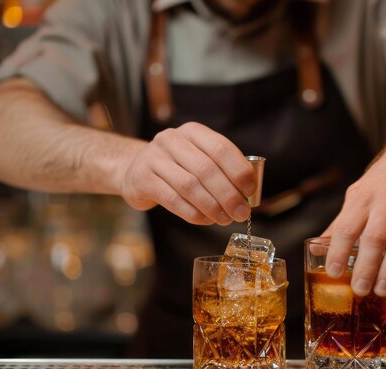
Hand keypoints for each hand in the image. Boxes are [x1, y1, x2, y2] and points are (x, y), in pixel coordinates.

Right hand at [119, 122, 256, 224]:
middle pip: (207, 169)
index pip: (221, 148)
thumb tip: (249, 194)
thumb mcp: (198, 159)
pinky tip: (205, 220)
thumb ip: (221, 171)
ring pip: (190, 186)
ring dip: (212, 206)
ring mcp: (154, 158)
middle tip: (241, 213)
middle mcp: (172, 140)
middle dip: (228, 195)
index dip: (239, 171)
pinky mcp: (142, 179)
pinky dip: (192, 213)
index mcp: (193, 132)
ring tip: (225, 219)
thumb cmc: (176, 168)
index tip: (250, 191)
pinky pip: (173, 199)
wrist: (134, 170)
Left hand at [323, 131, 385, 296]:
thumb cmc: (383, 180)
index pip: (346, 227)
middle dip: (366, 267)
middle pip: (374, 238)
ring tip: (382, 290)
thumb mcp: (358, 194)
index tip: (334, 273)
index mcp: (363, 197)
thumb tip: (316, 248)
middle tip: (360, 290)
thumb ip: (341, 222)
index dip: (339, 251)